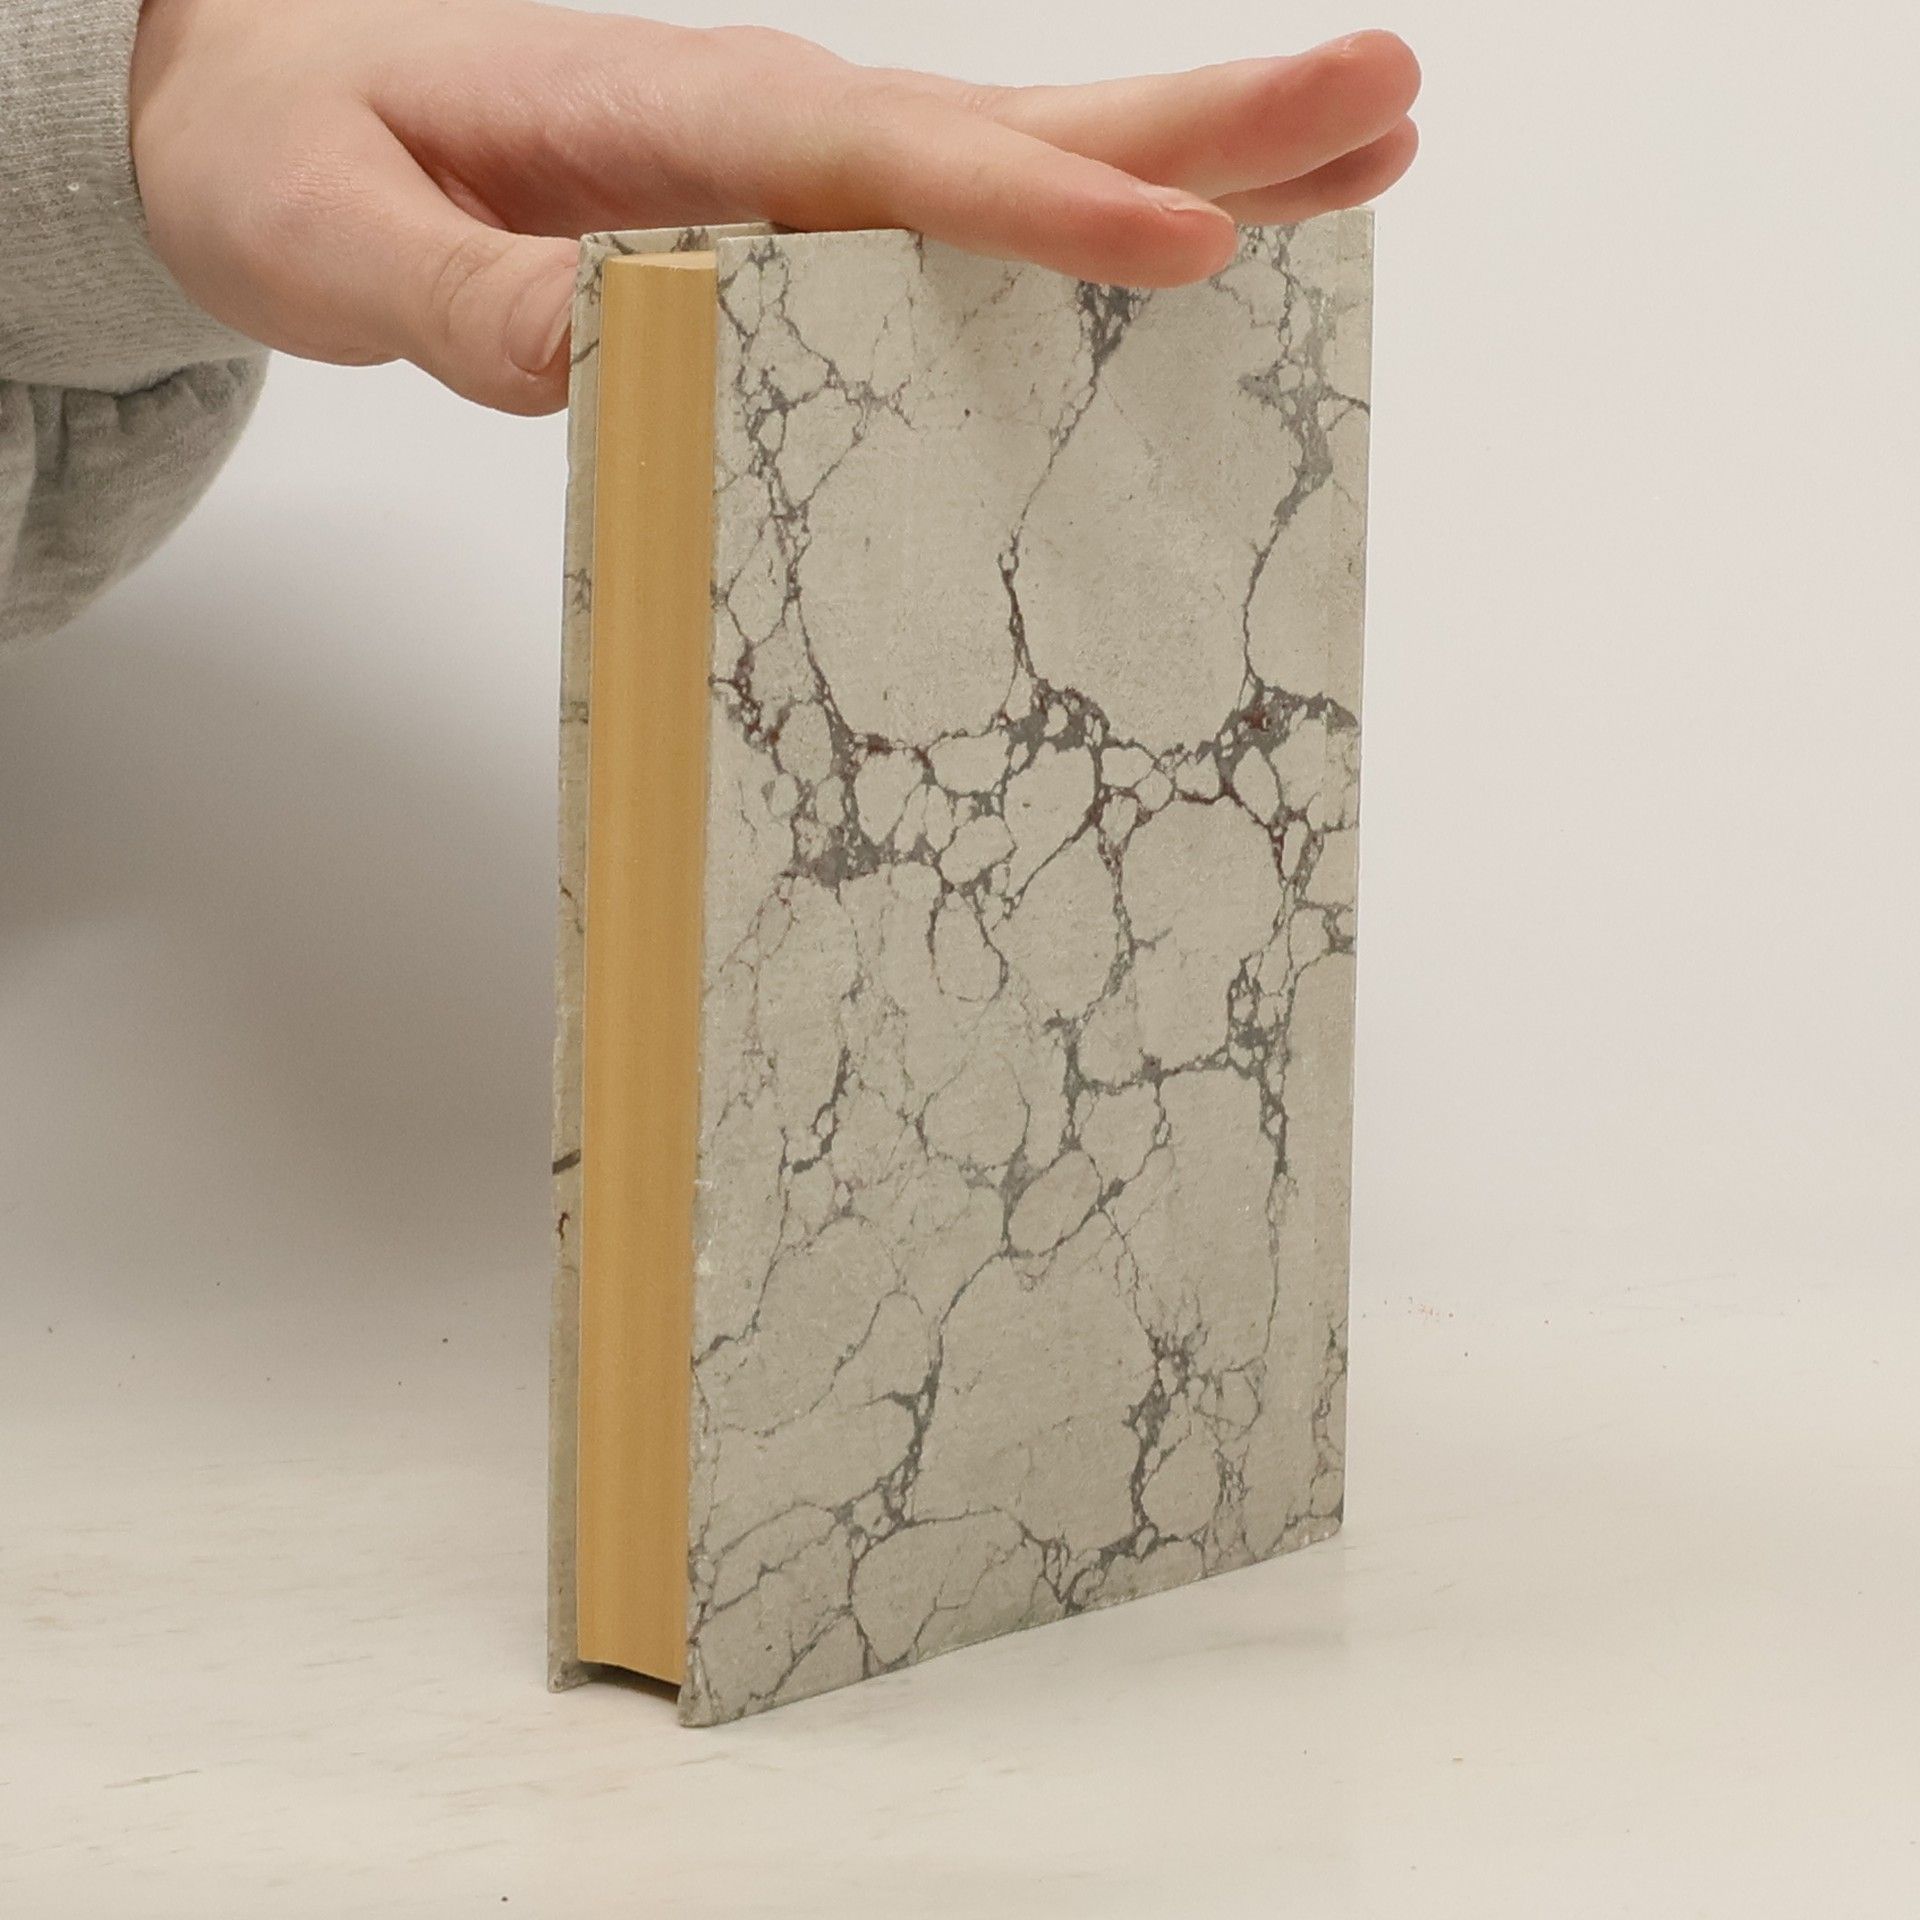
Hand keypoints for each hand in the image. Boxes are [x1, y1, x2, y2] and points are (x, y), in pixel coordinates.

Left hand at [129, 0, 1419, 415]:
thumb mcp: (325, 226)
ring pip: (1032, 157)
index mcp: (683, 126)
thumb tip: (602, 353)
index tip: (1187, 238)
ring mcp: (806, 170)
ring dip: (1204, 151)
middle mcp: (777, 132)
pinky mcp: (807, 220)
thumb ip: (451, 290)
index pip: (892, 166)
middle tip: (1390, 98)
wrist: (277, 99)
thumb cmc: (293, 146)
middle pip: (1020, 127)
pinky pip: (978, 225)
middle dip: (1206, 123)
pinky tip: (1201, 244)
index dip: (1042, 203)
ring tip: (1375, 144)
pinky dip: (1101, 222)